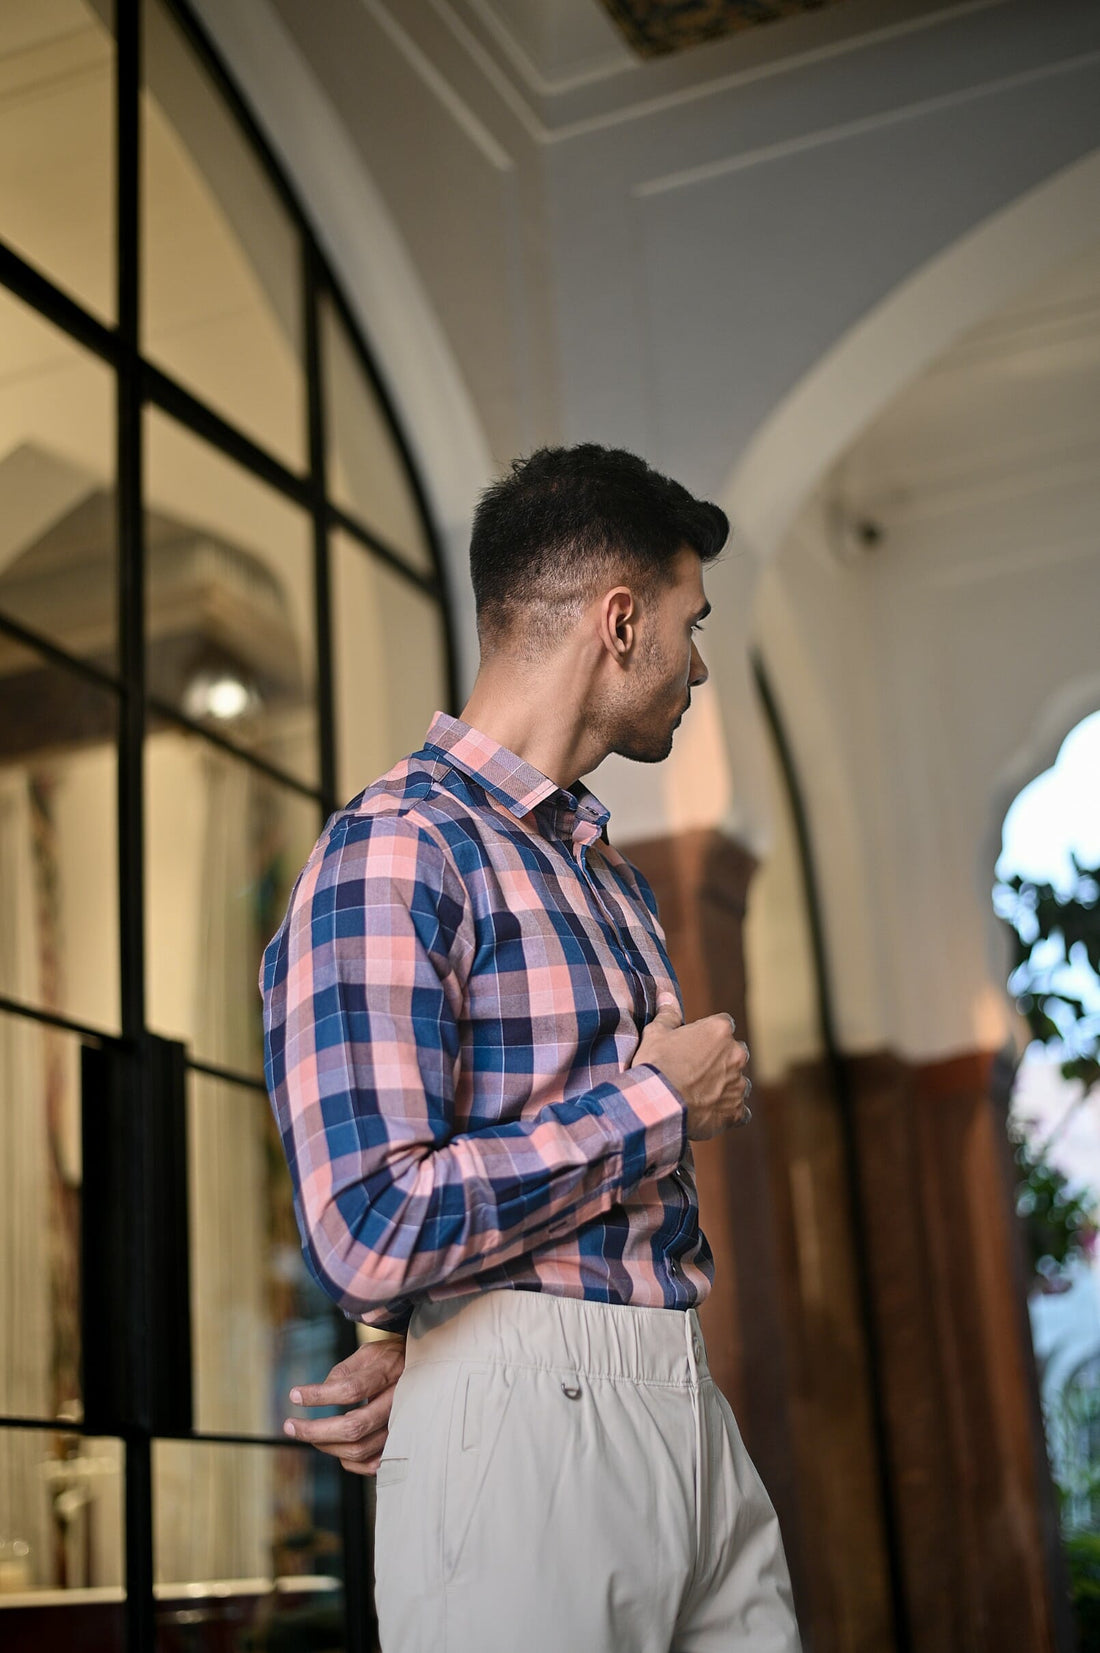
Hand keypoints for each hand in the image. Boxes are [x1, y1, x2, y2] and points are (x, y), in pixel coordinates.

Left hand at [283, 1336, 406, 1474]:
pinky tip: (335, 1446)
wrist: (427, 1372)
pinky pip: (369, 1464)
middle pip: (353, 1427)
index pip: (350, 1390)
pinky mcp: (399, 1445)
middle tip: (290, 1426)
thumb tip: (320, 1393)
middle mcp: (398, 1402)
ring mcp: (401, 1427)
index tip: (294, 1395)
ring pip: (359, 1450)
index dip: (318, 1396)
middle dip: (315, 1431)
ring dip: (326, 1446)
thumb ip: (344, 1371)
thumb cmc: (392, 1359)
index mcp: (389, 1372)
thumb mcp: (369, 1352)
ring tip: (308, 1434)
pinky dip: (347, 1460)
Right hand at [630, 993, 751, 1139]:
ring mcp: (739, 1084)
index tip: (696, 1044)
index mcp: (719, 1030)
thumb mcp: (656, 1033)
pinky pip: (740, 1111)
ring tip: (701, 1094)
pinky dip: (729, 1112)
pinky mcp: (737, 1111)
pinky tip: (711, 1113)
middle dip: (723, 1059)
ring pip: (739, 1082)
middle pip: (737, 1052)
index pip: (724, 1024)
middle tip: (697, 1070)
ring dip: (726, 1086)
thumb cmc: (656, 1065)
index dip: (709, 1034)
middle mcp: (736, 1054)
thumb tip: (667, 995)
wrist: (659, 1104)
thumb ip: (668, 1014)